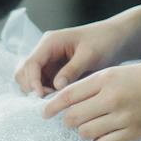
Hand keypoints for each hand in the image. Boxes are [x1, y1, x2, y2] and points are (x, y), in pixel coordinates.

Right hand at [13, 16, 135, 96]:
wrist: (116, 39)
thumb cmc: (104, 42)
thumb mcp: (90, 55)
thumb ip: (72, 70)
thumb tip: (56, 87)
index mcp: (50, 42)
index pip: (31, 64)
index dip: (33, 82)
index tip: (42, 97)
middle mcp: (45, 52)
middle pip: (24, 72)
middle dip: (32, 88)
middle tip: (50, 101)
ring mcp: (49, 62)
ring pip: (31, 81)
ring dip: (38, 93)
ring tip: (57, 101)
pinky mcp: (55, 72)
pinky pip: (44, 85)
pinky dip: (47, 94)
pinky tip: (61, 101)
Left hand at [43, 57, 140, 140]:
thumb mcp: (119, 72)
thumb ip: (95, 85)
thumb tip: (69, 103)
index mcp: (106, 78)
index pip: (68, 95)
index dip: (52, 106)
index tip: (44, 113)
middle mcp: (112, 97)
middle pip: (73, 116)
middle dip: (67, 121)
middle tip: (69, 122)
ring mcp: (124, 117)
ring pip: (86, 132)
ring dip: (84, 132)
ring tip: (91, 127)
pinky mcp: (135, 133)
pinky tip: (105, 135)